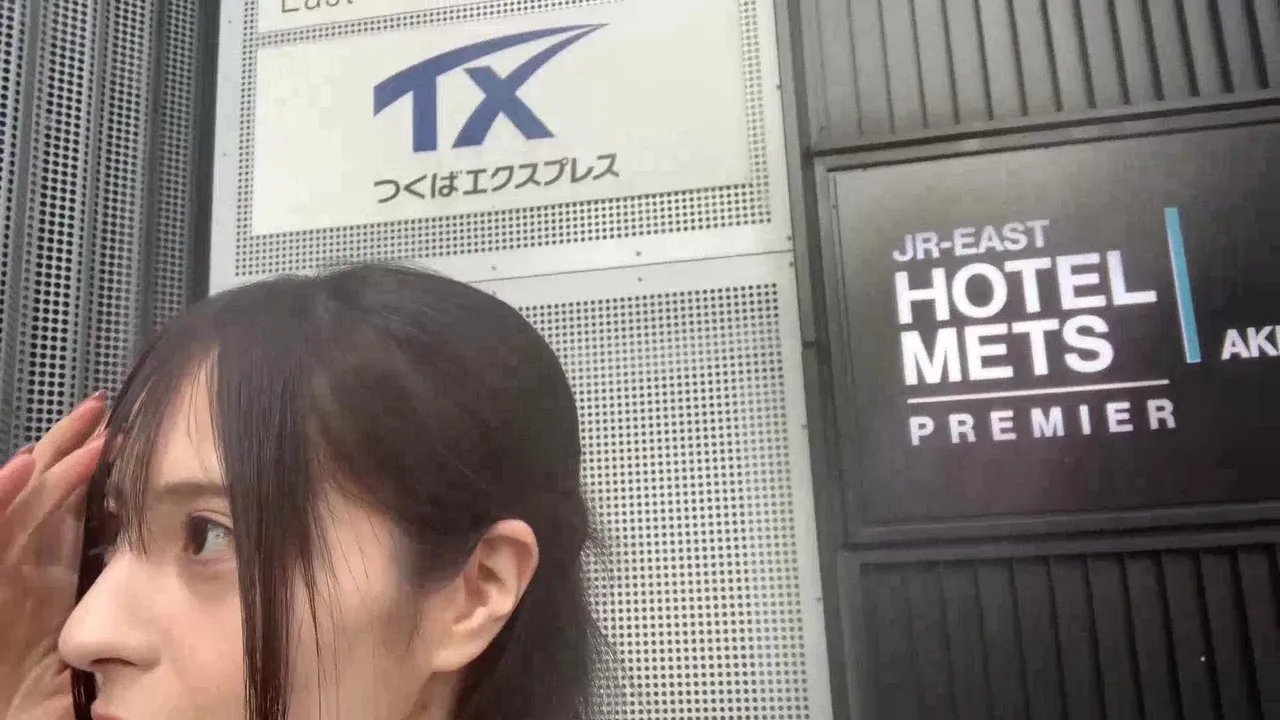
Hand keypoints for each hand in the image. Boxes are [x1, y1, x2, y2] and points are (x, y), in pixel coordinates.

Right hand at [1, 394, 107, 719]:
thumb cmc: (54, 701)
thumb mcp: (96, 637)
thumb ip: (125, 600)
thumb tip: (187, 558)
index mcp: (47, 578)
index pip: (67, 509)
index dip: (89, 468)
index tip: (122, 432)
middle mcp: (21, 572)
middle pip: (42, 495)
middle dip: (68, 448)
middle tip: (101, 406)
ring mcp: (2, 578)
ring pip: (20, 506)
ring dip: (49, 462)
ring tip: (80, 425)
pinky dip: (1, 501)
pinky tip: (21, 470)